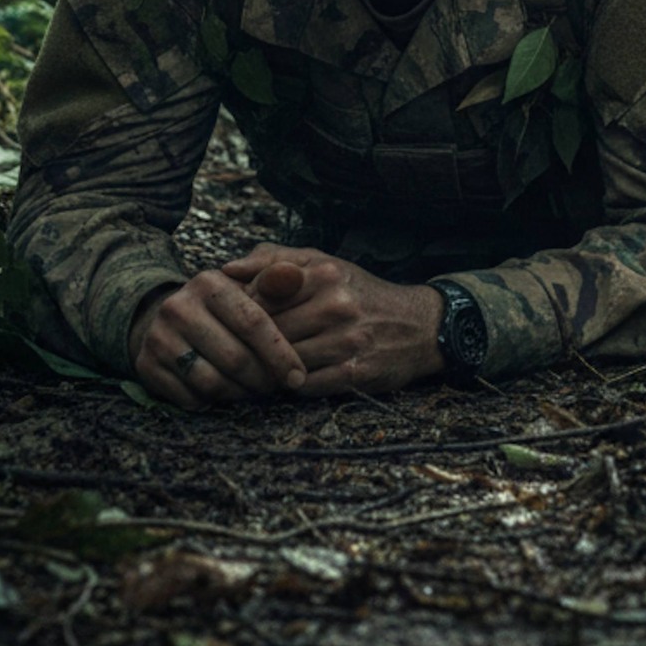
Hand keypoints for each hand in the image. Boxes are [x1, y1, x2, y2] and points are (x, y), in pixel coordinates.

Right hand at [128, 265, 310, 408]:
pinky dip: (213, 402)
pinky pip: (190, 398)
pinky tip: (224, 393)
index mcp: (208, 283)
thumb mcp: (246, 288)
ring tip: (253, 391)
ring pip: (212, 382)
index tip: (298, 376)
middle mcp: (179, 307)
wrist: (166, 320)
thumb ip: (275, 284)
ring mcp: (159, 337)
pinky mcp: (146, 366)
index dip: (280, 353)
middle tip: (276, 388)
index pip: (253, 322)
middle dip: (263, 380)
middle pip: (234, 358)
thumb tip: (297, 275)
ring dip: (240, 394)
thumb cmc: (222, 309)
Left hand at [224, 245, 446, 395]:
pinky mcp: (355, 373)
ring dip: (268, 368)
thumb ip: (274, 259)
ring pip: (285, 360)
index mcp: (325, 273)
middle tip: (236, 350)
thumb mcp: (324, 263)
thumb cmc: (360, 293)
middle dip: (251, 344)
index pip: (261, 296)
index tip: (235, 320)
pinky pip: (306, 386)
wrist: (419, 325)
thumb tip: (227, 268)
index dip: (241, 312)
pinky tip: (288, 378)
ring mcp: (347, 341)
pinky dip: (292, 385)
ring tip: (258, 367)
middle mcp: (337, 305)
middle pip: (270, 331)